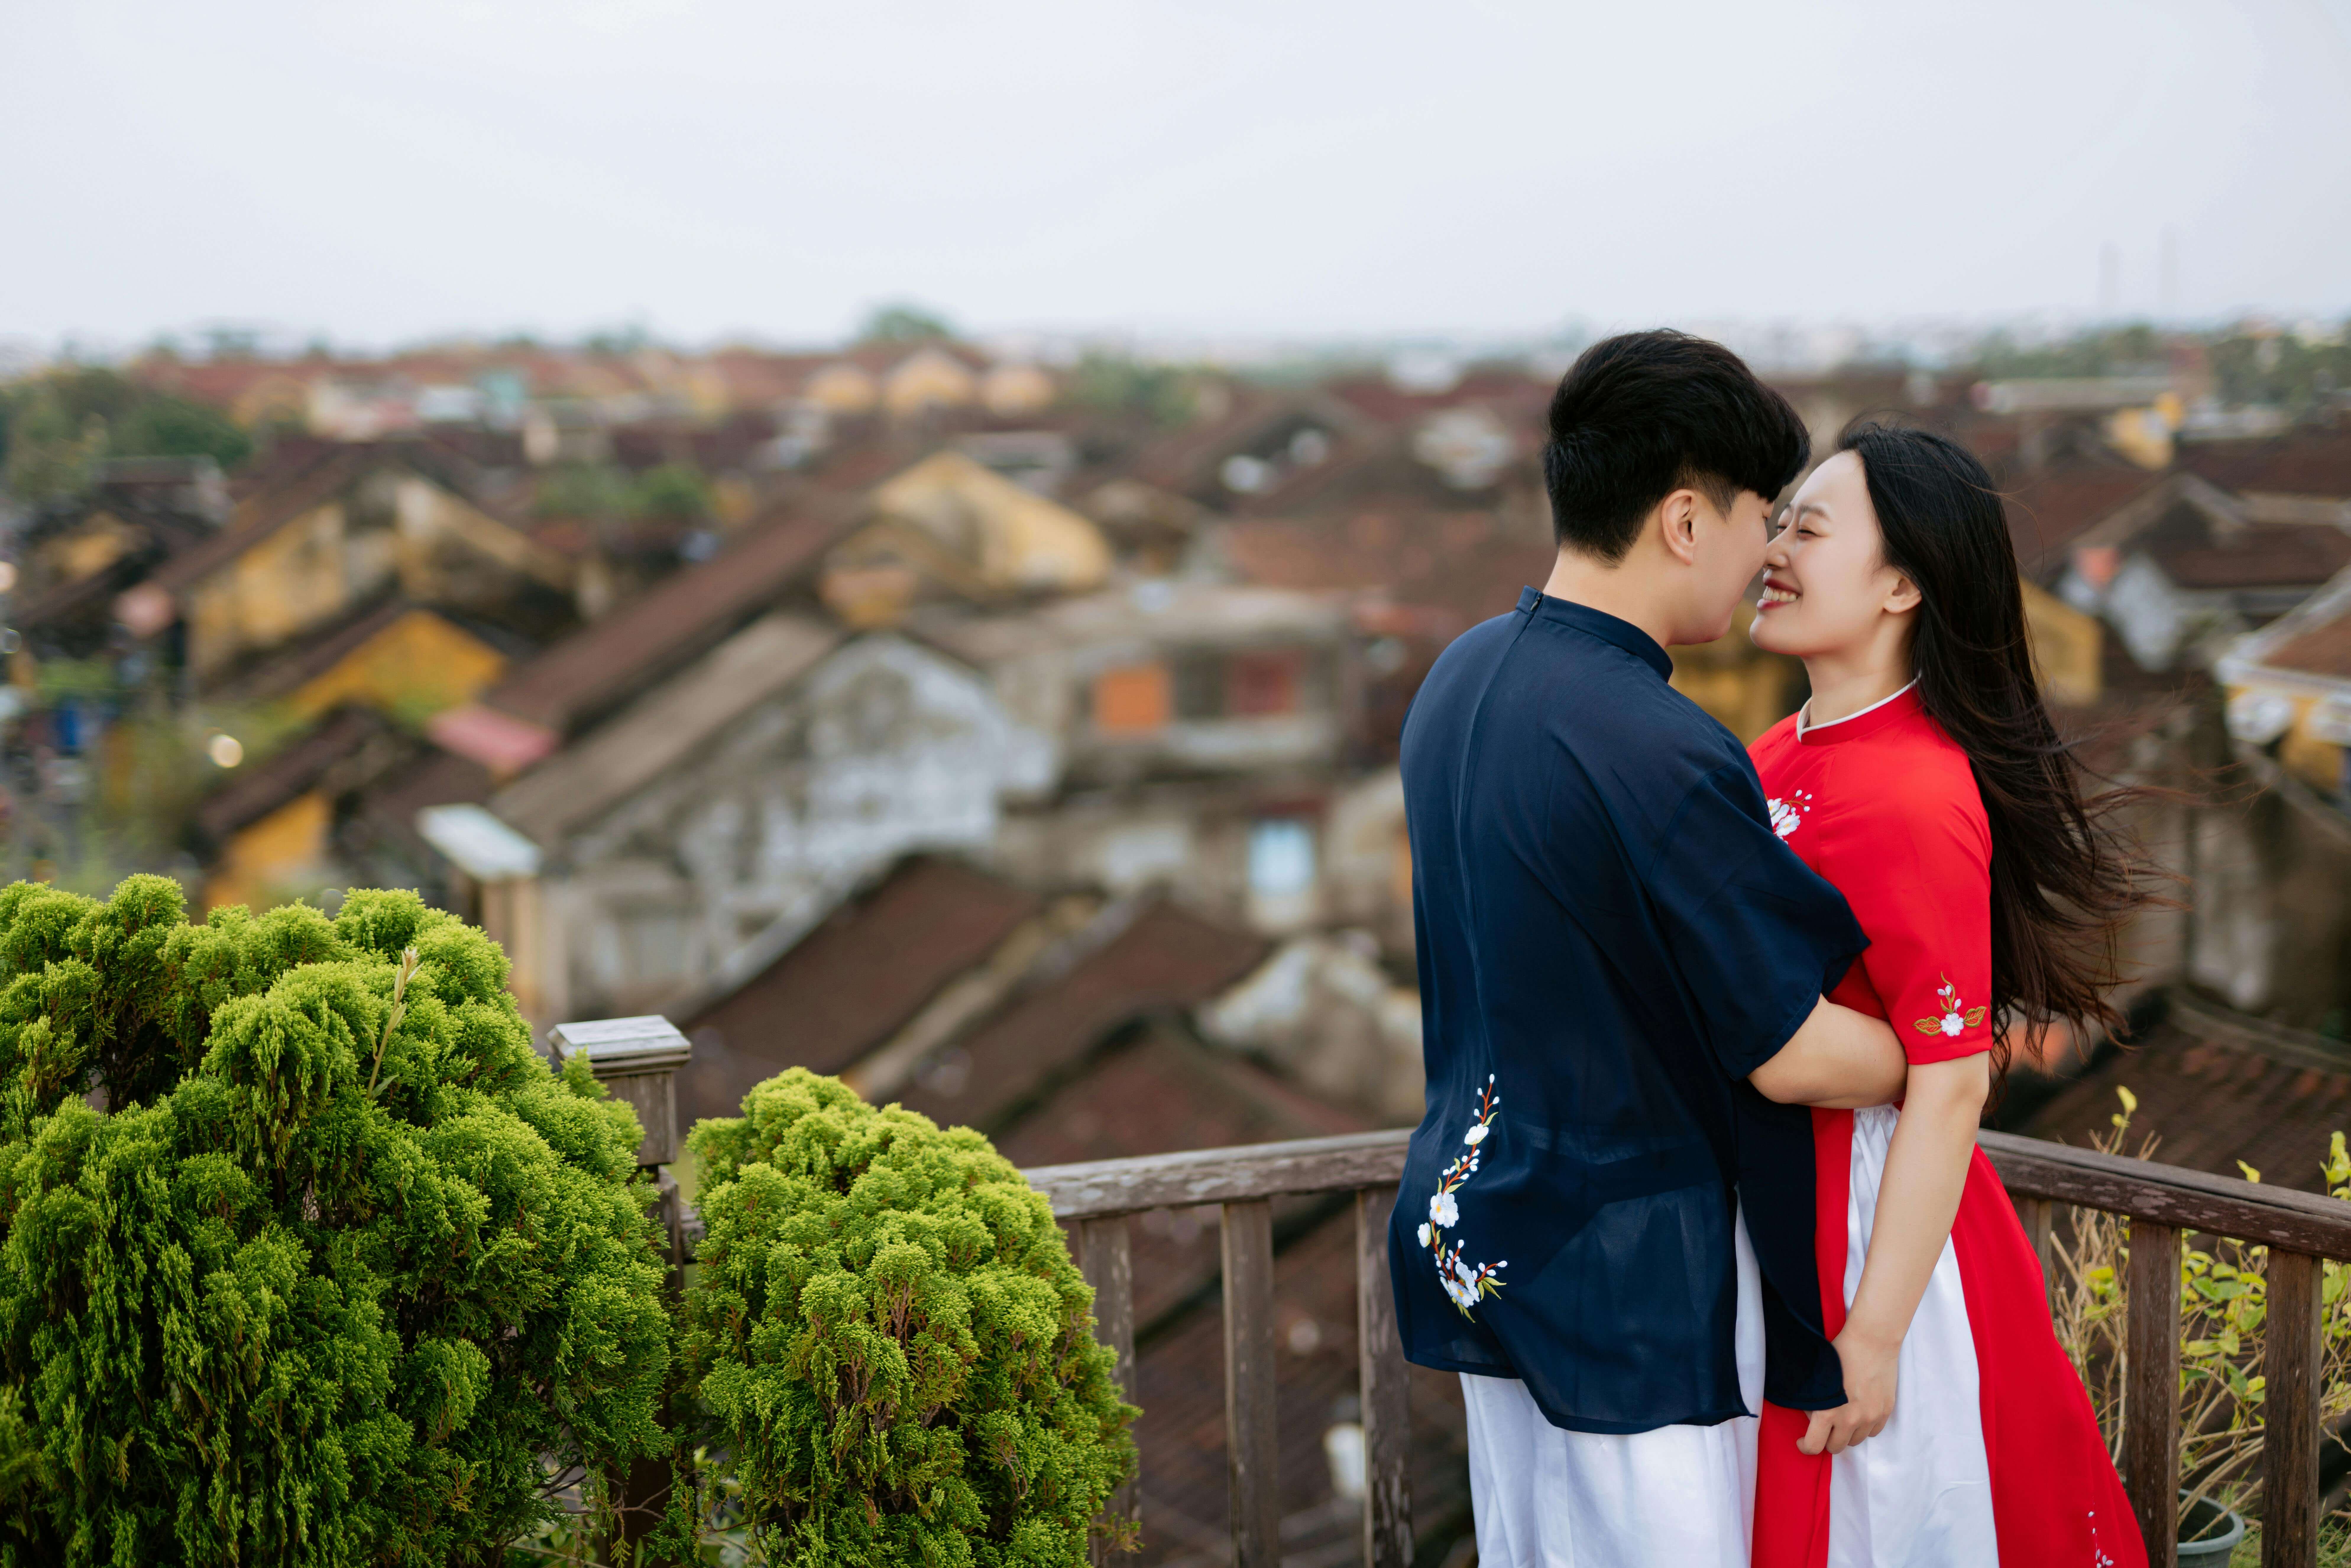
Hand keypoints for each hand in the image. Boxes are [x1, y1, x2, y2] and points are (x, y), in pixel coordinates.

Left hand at [1797, 1323, 1898, 1455]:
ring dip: (1847, 1434)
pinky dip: (1864, 1427)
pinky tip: (1858, 1413)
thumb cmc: (1839, 1354)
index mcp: (1828, 1412)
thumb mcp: (1816, 1379)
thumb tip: (1811, 1417)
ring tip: (1842, 1419)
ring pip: (1855, 1441)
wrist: (1871, 1341)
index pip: (1814, 1446)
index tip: (1802, 1441)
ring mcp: (1870, 1417)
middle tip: (1823, 1429)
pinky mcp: (1885, 1411)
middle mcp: (1850, 1419)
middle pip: (1836, 1447)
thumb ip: (1812, 1402)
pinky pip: (1873, 1431)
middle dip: (1827, 1440)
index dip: (1805, 1446)